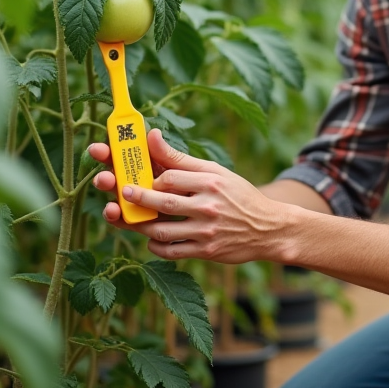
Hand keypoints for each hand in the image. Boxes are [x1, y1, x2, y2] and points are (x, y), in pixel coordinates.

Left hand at [88, 129, 294, 263]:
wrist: (268, 229)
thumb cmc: (237, 196)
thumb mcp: (214, 172)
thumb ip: (180, 158)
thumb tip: (150, 135)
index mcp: (210, 182)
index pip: (171, 178)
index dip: (151, 178)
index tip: (137, 176)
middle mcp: (208, 207)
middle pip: (162, 203)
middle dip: (136, 198)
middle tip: (120, 192)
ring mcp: (206, 232)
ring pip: (162, 231)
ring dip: (140, 226)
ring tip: (127, 218)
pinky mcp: (206, 252)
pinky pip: (172, 252)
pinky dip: (156, 246)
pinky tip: (150, 238)